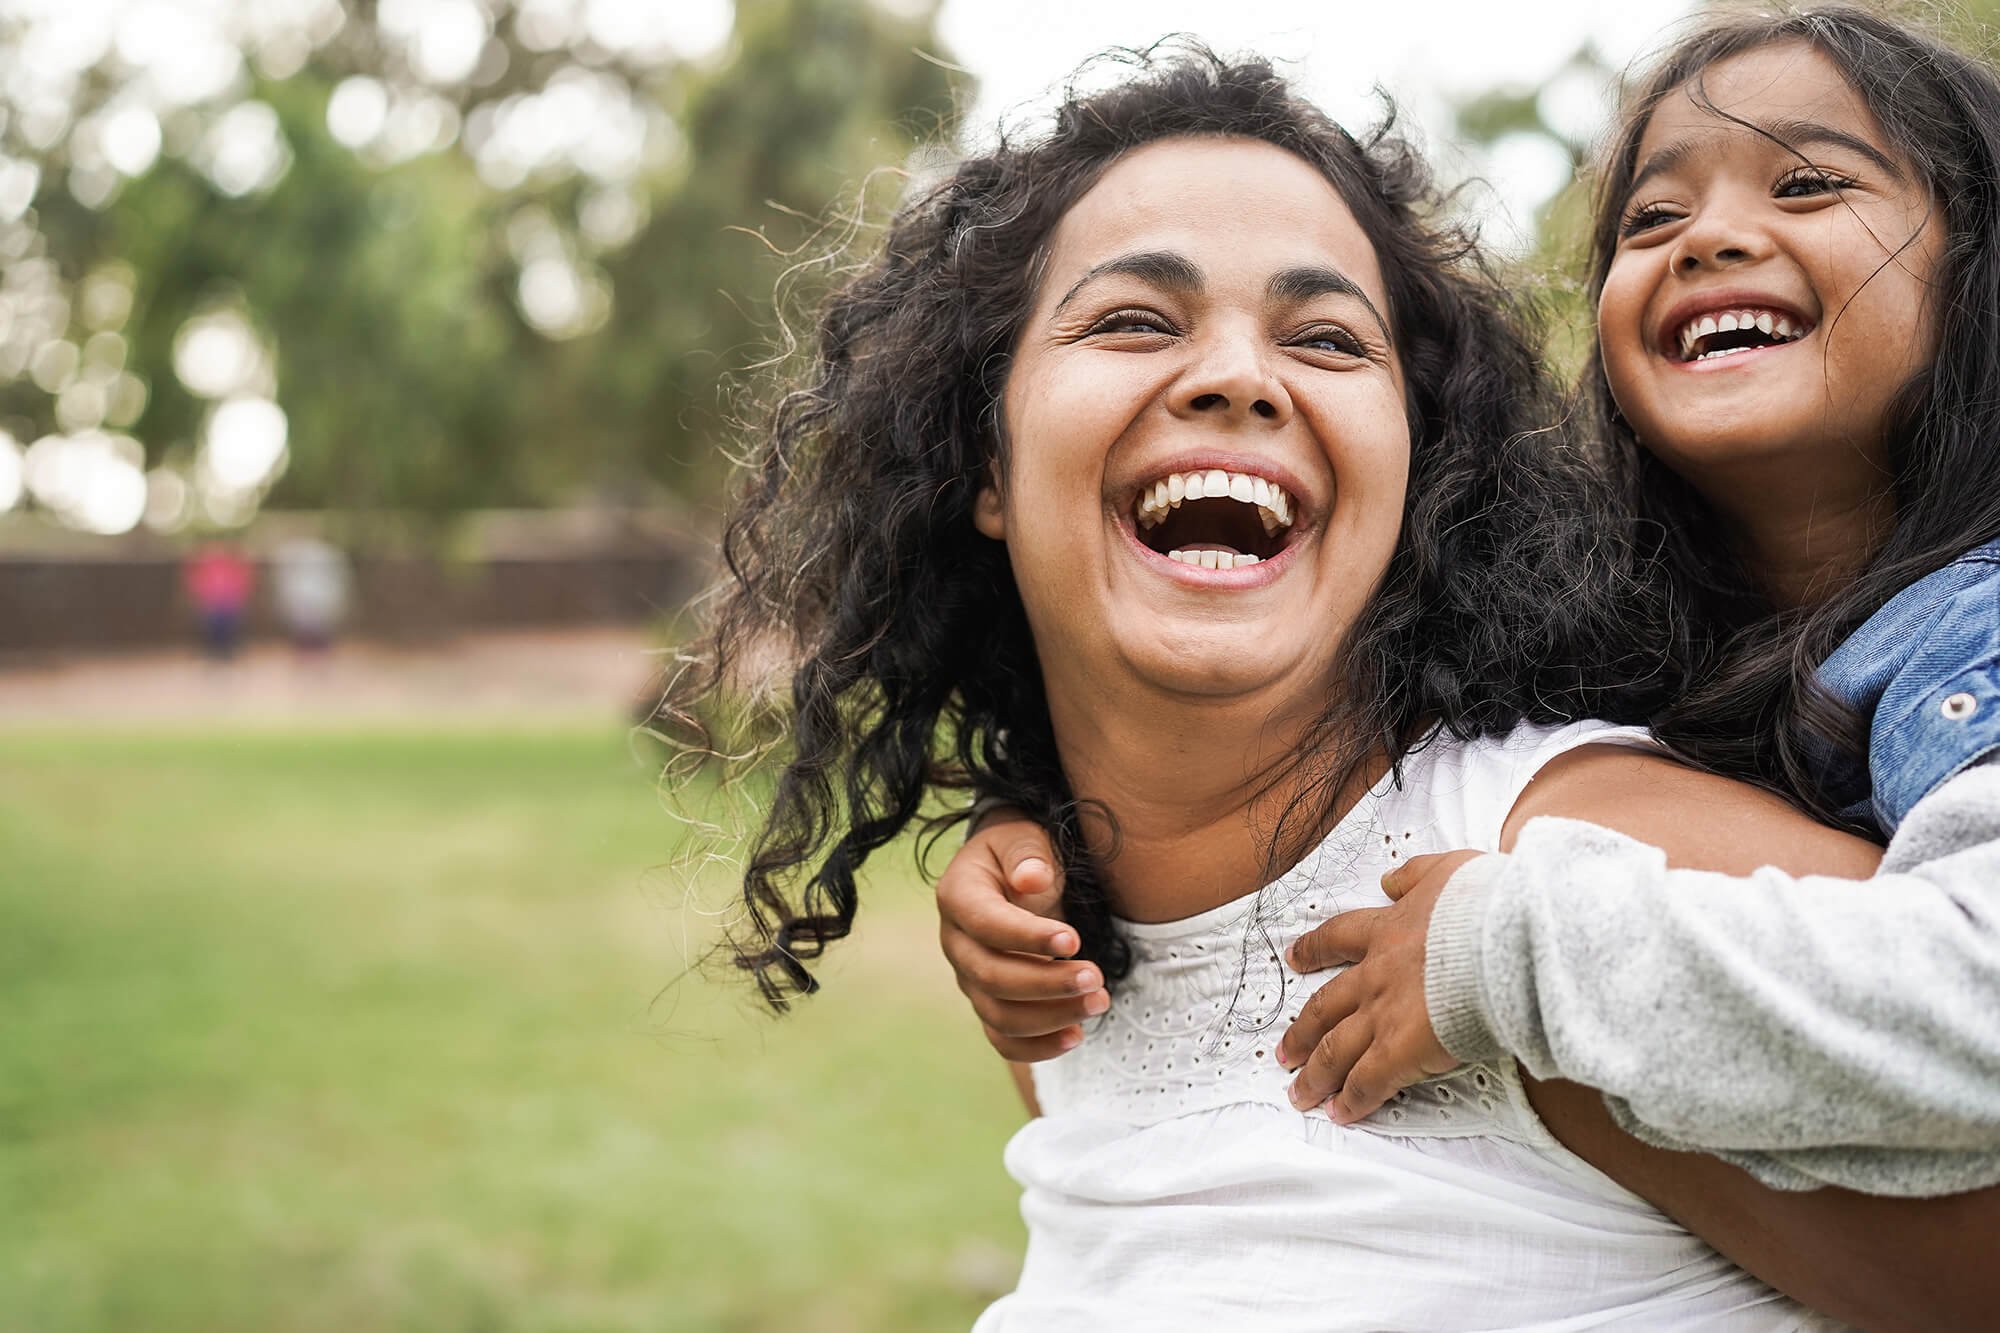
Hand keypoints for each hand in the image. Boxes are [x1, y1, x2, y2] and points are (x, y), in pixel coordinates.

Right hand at [937, 809, 1106, 1061]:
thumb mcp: (1023, 837)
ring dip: (1051, 1017)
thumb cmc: (1020, 854)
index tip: (1074, 940)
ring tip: (1099, 1002)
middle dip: (1047, 983)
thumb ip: (1027, 854)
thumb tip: (1032, 879)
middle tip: (1097, 978)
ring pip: (999, 1015)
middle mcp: (956, 943)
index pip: (985, 924)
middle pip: (991, 977)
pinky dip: (1038, 1047)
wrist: (1012, 874)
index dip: (1027, 937)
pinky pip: (1004, 1038)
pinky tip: (1077, 1035)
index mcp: (958, 896)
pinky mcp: (989, 1003)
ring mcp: (969, 979)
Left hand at [1274, 849, 1481, 1121]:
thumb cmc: (1486, 904)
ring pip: (1335, 1050)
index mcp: (1388, 930)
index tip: (1295, 958)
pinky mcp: (1400, 1051)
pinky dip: (1352, 1101)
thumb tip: (1391, 879)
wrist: (1503, 938)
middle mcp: (1376, 975)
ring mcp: (1383, 1015)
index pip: (1339, 938)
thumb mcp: (1447, 870)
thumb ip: (1415, 875)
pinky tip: (1341, 1113)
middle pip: (1324, 1006)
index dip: (1314, 950)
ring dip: (1315, 1074)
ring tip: (1300, 1093)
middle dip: (1302, 1031)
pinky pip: (1367, 1082)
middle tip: (1284, 1051)